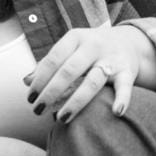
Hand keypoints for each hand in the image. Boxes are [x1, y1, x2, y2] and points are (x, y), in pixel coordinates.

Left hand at [25, 25, 155, 122]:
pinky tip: (116, 112)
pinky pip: (125, 86)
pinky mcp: (127, 71)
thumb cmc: (90, 50)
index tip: (29, 97)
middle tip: (38, 110)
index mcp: (75, 38)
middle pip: (69, 70)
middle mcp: (93, 46)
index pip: (53, 59)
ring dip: (76, 101)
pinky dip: (122, 99)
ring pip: (93, 81)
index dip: (39, 79)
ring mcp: (111, 58)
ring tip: (61, 118)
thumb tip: (26, 81)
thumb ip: (50, 64)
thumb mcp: (70, 49)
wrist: (129, 42)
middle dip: (51, 92)